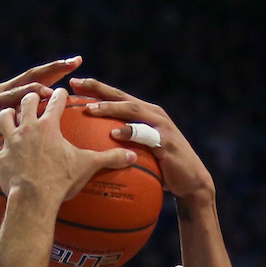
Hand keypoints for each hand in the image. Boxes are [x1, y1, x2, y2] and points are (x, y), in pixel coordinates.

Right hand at [0, 58, 83, 169]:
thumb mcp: (11, 131)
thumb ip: (28, 125)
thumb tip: (57, 129)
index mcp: (11, 93)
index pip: (38, 78)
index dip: (57, 69)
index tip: (78, 61)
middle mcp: (1, 93)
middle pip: (30, 78)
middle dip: (52, 69)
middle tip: (72, 63)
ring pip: (15, 95)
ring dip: (32, 93)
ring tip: (50, 93)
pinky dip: (8, 122)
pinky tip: (20, 124)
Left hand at [0, 88, 136, 204]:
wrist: (34, 197)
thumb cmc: (62, 179)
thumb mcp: (88, 166)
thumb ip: (110, 159)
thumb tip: (133, 156)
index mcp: (48, 125)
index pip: (56, 101)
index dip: (60, 95)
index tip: (63, 91)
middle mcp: (27, 127)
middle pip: (25, 101)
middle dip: (28, 97)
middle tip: (31, 97)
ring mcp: (10, 142)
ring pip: (1, 119)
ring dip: (3, 117)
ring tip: (4, 119)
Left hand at [69, 76, 214, 202]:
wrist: (191, 182)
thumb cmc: (162, 169)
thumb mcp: (140, 153)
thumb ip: (122, 146)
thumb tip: (94, 151)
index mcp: (144, 114)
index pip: (116, 96)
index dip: (95, 88)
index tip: (73, 84)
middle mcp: (153, 114)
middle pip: (121, 96)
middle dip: (98, 88)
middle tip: (76, 84)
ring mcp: (161, 126)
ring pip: (132, 110)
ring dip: (110, 108)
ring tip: (90, 108)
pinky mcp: (166, 141)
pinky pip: (145, 135)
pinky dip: (130, 133)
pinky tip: (114, 134)